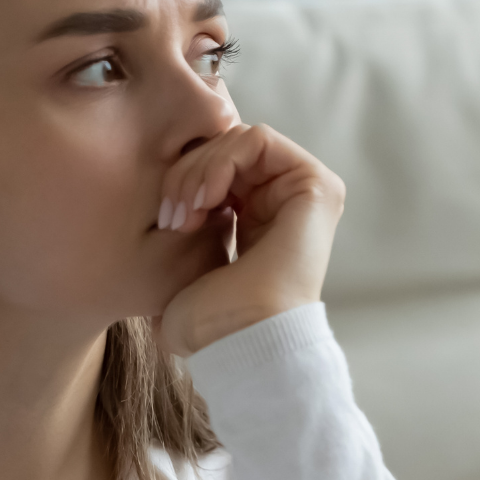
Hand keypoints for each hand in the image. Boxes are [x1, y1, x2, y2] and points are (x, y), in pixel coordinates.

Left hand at [155, 123, 344, 356]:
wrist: (239, 341)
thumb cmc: (208, 322)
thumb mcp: (184, 261)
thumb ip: (183, 220)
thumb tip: (163, 202)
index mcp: (256, 217)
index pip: (213, 164)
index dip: (182, 179)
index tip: (164, 220)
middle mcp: (282, 201)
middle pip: (222, 147)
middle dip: (186, 173)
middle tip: (171, 216)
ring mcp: (302, 192)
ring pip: (235, 139)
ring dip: (199, 170)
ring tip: (186, 213)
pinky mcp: (316, 184)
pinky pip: (257, 139)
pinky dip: (221, 160)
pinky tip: (206, 200)